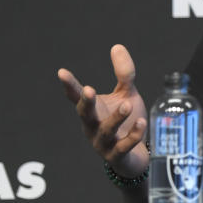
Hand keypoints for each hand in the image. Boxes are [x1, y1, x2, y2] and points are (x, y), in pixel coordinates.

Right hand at [58, 44, 148, 177]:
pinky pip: (124, 147)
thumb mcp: (126, 95)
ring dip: (116, 118)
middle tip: (89, 90)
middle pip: (85, 115)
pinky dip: (132, 135)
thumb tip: (117, 46)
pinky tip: (141, 122)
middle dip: (86, 103)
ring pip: (106, 131)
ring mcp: (104, 144)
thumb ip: (123, 74)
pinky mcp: (118, 156)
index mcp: (92, 111)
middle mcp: (93, 127)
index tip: (62, 72)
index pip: (77, 97)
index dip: (69, 86)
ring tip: (127, 105)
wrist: (136, 156)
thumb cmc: (127, 122)